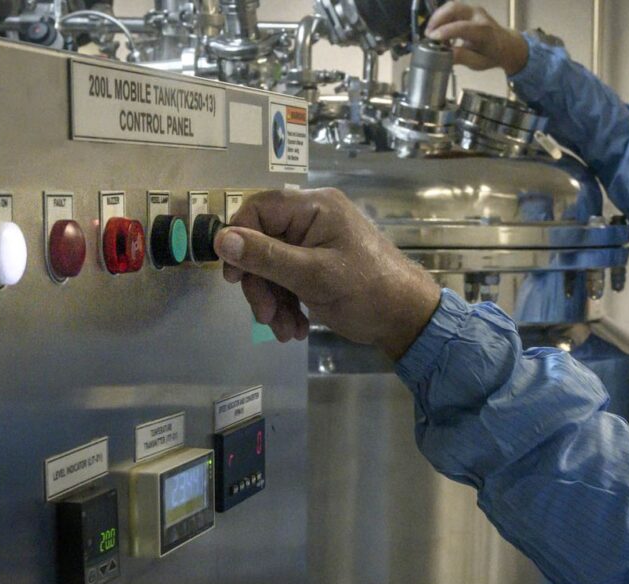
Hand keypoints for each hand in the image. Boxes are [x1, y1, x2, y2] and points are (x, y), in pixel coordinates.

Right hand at [216, 188, 441, 359]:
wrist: (407, 319)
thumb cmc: (366, 292)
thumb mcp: (313, 276)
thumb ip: (266, 257)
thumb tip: (221, 239)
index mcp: (314, 207)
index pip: (258, 210)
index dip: (240, 241)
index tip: (234, 277)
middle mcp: (313, 218)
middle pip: (263, 243)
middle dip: (261, 284)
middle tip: (265, 316)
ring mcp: (317, 242)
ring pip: (274, 267)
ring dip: (274, 302)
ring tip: (285, 332)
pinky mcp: (320, 266)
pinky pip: (289, 279)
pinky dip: (287, 305)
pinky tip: (296, 329)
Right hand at [425, 1, 528, 73]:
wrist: (506, 45)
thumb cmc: (491, 55)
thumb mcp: (478, 63)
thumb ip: (462, 58)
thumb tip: (444, 56)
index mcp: (484, 31)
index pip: (462, 27)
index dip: (446, 31)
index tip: (432, 38)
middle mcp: (479, 16)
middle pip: (455, 8)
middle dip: (438, 19)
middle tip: (428, 34)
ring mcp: (474, 10)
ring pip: (451, 6)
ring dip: (438, 17)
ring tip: (431, 32)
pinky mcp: (469, 8)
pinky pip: (452, 8)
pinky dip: (442, 17)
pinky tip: (438, 31)